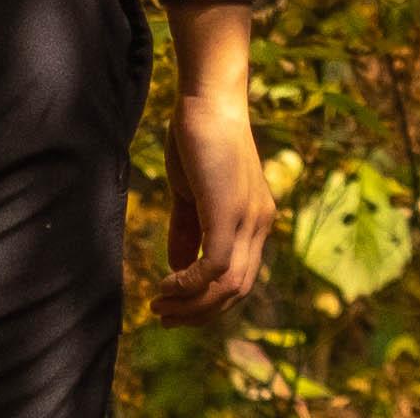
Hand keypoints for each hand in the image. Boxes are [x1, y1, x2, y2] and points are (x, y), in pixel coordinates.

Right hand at [153, 10, 270, 324]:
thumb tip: (179, 268)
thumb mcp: (193, 196)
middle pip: (237, 290)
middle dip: (199, 313)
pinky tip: (165, 283)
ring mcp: (249, 218)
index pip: (241, 280)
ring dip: (191, 304)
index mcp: (255, 221)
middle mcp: (260, 223)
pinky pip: (217, 265)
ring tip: (159, 304)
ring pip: (229, 284)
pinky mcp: (230, 211)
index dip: (208, 303)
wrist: (209, 103)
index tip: (174, 309)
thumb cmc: (199, 144)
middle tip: (163, 316)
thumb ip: (190, 231)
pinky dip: (190, 283)